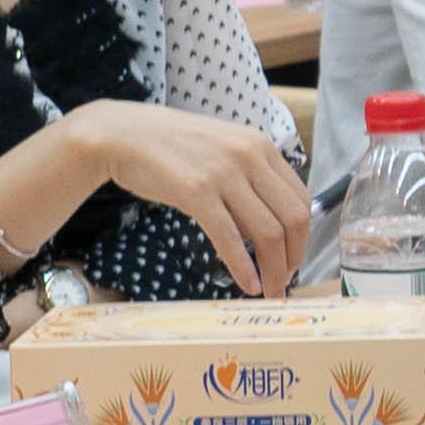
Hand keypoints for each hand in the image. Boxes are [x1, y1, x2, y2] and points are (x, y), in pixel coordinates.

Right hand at [62, 105, 312, 300]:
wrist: (121, 134)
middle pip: (292, 217)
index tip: (293, 257)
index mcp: (261, 146)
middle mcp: (249, 156)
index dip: (303, 235)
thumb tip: (267, 223)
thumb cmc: (170, 147)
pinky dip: (243, 267)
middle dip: (294, 257)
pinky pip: (230, 238)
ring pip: (267, 232)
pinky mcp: (196, 192)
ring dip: (274, 269)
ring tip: (270, 290)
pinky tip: (247, 284)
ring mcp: (224, 173)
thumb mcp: (222, 150)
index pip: (301, 198)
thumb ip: (249, 177)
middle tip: (285, 281)